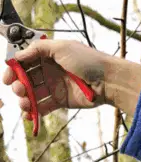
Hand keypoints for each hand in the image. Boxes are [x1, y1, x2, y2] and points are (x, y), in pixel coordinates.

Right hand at [2, 40, 140, 117]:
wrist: (109, 81)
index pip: (25, 62)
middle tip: (19, 89)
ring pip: (31, 94)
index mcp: (50, 56)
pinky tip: (29, 114)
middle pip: (25, 79)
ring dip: (24, 100)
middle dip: (18, 86)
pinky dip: (33, 111)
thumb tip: (18, 55)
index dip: (14, 69)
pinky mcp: (60, 100)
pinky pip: (41, 107)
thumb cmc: (89, 61)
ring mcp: (55, 86)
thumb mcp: (63, 47)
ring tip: (26, 103)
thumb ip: (39, 49)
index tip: (8, 77)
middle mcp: (51, 70)